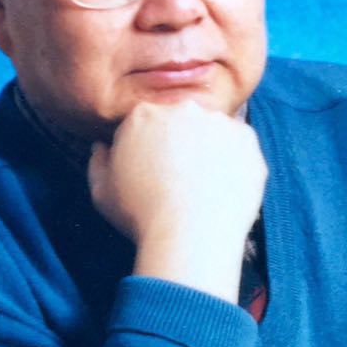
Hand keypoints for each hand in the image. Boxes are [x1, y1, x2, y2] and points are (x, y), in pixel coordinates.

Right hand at [88, 101, 266, 301]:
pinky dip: (234, 161)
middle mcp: (182, 109)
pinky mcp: (247, 139)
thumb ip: (99, 161)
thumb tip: (103, 147)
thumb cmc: (140, 218)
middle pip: (181, 120)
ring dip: (210, 150)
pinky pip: (239, 145)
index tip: (154, 171)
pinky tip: (223, 188)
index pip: (146, 122)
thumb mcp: (101, 191)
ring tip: (204, 187)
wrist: (189, 237)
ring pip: (212, 131)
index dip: (149, 148)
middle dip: (181, 143)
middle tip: (182, 179)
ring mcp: (218, 121)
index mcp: (142, 114)